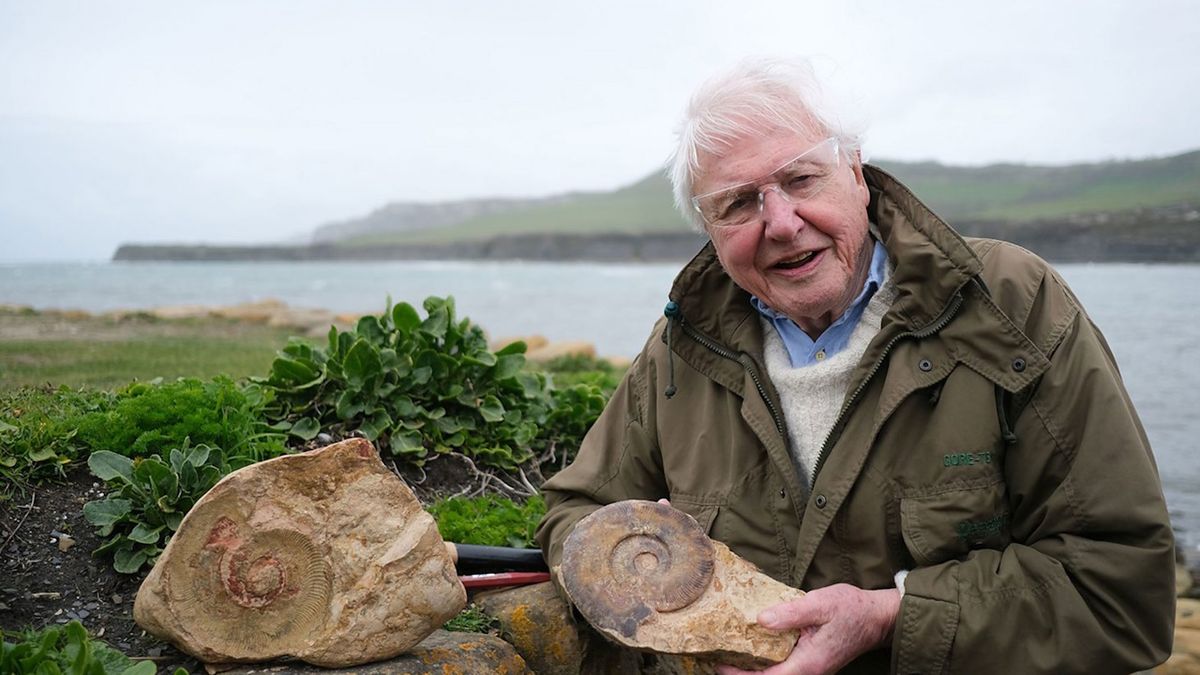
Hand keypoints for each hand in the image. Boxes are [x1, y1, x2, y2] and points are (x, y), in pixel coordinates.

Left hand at [716, 584, 900, 674]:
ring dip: (752, 668)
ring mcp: (810, 669)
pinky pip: (782, 667)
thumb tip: (761, 620)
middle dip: (741, 674)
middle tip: (716, 657)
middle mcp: (808, 672)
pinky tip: (752, 645)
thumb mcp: (819, 605)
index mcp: (808, 664)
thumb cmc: (851, 610)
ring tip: (728, 651)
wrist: (876, 617)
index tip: (719, 662)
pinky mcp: (810, 661)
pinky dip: (765, 660)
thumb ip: (790, 613)